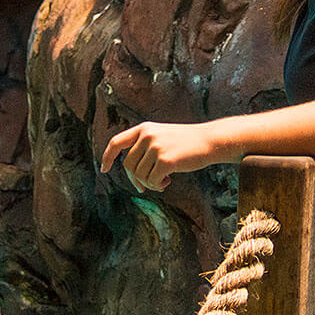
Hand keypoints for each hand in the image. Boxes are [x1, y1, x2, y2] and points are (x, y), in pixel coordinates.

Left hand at [100, 120, 230, 192]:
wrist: (209, 141)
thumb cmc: (186, 143)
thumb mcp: (162, 137)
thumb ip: (145, 150)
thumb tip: (134, 178)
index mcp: (144, 128)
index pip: (117, 142)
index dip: (107, 156)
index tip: (104, 169)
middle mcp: (147, 135)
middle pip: (128, 165)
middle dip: (136, 179)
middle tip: (146, 186)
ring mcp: (156, 147)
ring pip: (140, 175)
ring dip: (150, 183)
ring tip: (163, 180)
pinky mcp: (165, 160)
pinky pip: (152, 181)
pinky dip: (158, 185)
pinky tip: (168, 181)